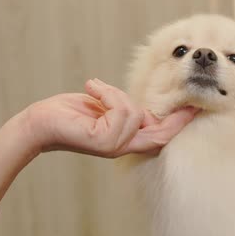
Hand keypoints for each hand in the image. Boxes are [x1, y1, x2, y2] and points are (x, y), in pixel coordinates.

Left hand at [24, 78, 196, 157]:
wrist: (39, 123)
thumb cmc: (68, 114)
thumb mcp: (105, 110)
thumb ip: (126, 112)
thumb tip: (144, 110)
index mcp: (126, 141)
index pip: (160, 135)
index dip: (179, 123)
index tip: (195, 108)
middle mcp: (123, 147)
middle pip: (161, 135)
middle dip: (177, 119)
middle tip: (190, 104)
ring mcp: (114, 146)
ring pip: (134, 113)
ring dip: (115, 93)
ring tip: (96, 88)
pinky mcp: (103, 141)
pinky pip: (119, 109)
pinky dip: (106, 93)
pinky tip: (91, 88)